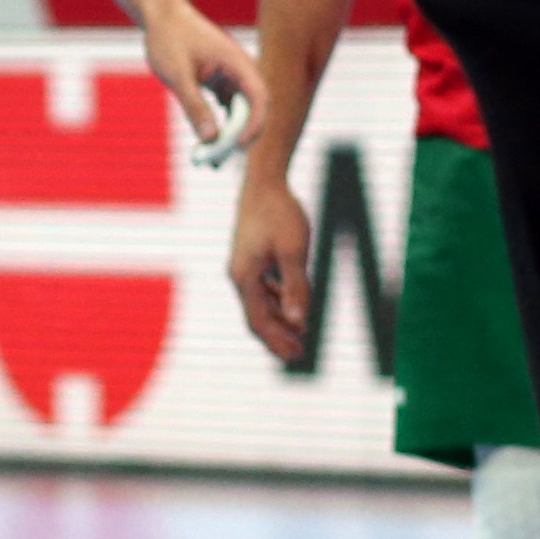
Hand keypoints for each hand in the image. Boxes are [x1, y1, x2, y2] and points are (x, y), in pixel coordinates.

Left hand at [142, 0, 266, 163]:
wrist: (160, 16)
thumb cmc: (168, 39)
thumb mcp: (178, 74)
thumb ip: (194, 105)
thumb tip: (210, 138)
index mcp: (238, 63)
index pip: (259, 98)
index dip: (254, 125)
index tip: (237, 146)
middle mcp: (240, 71)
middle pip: (251, 110)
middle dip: (237, 137)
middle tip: (216, 162)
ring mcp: (231, 78)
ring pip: (238, 113)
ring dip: (228, 136)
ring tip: (210, 161)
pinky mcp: (219, 83)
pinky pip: (225, 110)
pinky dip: (218, 127)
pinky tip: (207, 145)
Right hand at [226, 177, 315, 366]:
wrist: (264, 183)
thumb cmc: (281, 214)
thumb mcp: (295, 252)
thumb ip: (296, 288)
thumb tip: (300, 323)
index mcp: (245, 277)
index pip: (259, 321)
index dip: (277, 341)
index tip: (296, 355)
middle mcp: (238, 275)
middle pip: (256, 316)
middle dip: (277, 336)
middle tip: (298, 354)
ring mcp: (242, 267)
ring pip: (259, 303)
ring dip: (279, 320)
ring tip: (299, 333)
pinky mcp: (249, 258)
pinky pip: (261, 289)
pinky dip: (276, 301)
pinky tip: (291, 305)